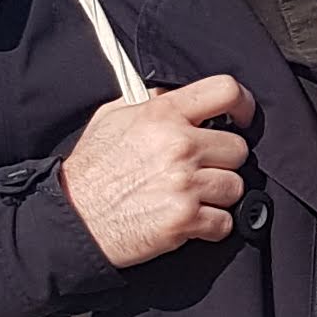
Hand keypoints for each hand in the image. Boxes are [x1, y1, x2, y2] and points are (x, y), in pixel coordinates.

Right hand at [60, 74, 256, 265]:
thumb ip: (150, 102)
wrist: (73, 219)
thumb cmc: (91, 171)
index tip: (241, 118)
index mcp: (163, 115)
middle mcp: (179, 146)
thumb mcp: (112, 118)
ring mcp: (185, 184)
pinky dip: (211, 226)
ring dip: (218, 195)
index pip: (225, 90)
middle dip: (222, 161)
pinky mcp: (186, 220)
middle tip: (199, 170)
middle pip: (238, 148)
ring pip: (235, 186)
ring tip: (190, 196)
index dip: (243, 104)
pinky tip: (189, 220)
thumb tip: (175, 95)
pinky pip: (225, 222)